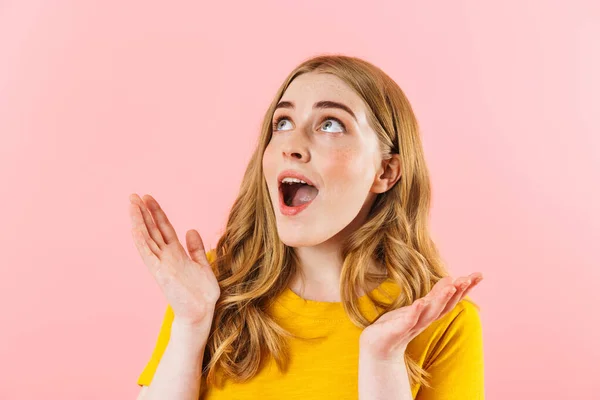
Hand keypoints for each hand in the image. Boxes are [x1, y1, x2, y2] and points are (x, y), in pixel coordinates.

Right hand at [129, 193, 220, 331]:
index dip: (156, 213)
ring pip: (146, 238)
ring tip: (132, 205)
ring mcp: (161, 264)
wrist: (202, 312)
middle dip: (143, 212)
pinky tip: (135, 228)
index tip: (148, 198)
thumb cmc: (202, 293)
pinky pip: (148, 254)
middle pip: (151, 230)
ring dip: (139, 222)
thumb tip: (191, 229)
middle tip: (133, 195)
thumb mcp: (202, 264)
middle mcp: (166, 256)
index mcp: (176, 253)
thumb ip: (196, 248)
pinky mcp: (160, 273)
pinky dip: (141, 241)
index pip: (163, 228)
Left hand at [359, 273, 482, 361]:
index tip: (478, 275)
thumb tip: (450, 278)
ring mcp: (411, 326)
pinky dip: (415, 313)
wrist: (377, 348)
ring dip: (441, 300)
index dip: (465, 288)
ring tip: (451, 286)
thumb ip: (434, 295)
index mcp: (429, 313)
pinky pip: (408, 321)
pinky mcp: (396, 331)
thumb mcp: (418, 306)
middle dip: (458, 292)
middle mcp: (424, 320)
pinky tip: (419, 303)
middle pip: (445, 306)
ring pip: (430, 313)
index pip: (451, 300)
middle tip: (470, 278)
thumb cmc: (397, 324)